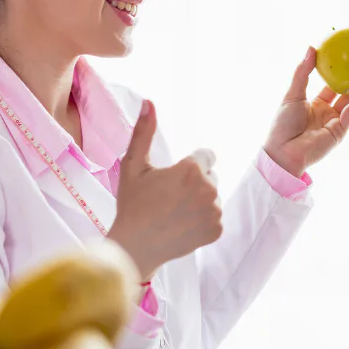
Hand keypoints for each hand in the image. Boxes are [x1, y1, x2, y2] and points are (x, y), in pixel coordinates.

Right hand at [107, 101, 223, 280]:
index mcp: (192, 169)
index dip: (189, 165)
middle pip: (211, 176)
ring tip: (175, 212)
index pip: (206, 156)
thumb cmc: (132, 204)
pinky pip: (215, 218)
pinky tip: (182, 225)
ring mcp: (215, 212)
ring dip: (200, 201)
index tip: (174, 178)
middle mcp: (209, 189)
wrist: (135, 247)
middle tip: (170, 197)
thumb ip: (144, 131)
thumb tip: (149, 101)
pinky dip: (202, 221)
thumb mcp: (133, 165)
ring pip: (213, 197)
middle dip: (196, 182)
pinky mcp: (217, 230)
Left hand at [263, 47, 348, 176]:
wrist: (282, 151)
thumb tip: (311, 47)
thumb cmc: (282, 124)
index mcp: (316, 104)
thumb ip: (302, 72)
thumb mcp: (293, 94)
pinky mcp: (340, 131)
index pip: (334, 85)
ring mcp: (336, 122)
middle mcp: (329, 112)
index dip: (346, 73)